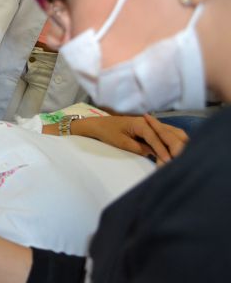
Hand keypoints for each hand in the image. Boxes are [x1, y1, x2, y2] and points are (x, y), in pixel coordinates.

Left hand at [71, 115, 188, 164]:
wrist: (99, 125)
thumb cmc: (108, 132)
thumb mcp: (121, 142)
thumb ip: (137, 148)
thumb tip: (152, 153)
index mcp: (140, 123)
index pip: (155, 137)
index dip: (162, 150)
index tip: (169, 161)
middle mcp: (148, 121)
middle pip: (168, 132)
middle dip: (175, 146)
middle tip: (181, 158)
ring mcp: (151, 124)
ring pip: (170, 132)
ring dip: (177, 143)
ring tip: (183, 155)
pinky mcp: (151, 129)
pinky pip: (165, 134)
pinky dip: (172, 142)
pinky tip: (177, 151)